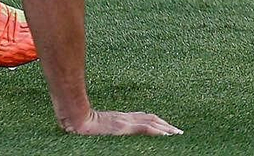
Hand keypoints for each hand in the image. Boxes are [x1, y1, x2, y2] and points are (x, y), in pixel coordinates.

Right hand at [62, 110, 182, 136]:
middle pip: (150, 119)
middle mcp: (124, 119)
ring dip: (165, 128)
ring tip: (176, 134)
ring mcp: (124, 123)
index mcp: (120, 118)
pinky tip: (165, 135)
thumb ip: (107, 124)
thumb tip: (112, 127)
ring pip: (150, 123)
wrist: (74, 118)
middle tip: (179, 132)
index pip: (144, 118)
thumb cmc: (81, 122)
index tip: (168, 127)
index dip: (157, 122)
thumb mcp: (97, 123)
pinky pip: (143, 129)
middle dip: (165, 126)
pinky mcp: (122, 128)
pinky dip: (156, 131)